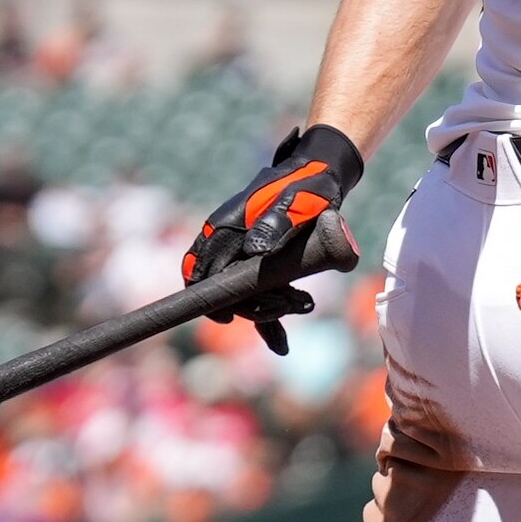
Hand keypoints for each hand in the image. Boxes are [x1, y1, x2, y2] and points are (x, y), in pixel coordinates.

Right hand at [180, 124, 363, 354]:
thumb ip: (276, 223)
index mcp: (226, 227)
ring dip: (269, 311)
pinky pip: (255, 296)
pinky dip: (267, 320)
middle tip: (295, 301)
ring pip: (242, 296)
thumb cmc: (306, 188)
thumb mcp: (296, 201)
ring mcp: (242, 255)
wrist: (320, 177)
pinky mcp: (259, 264)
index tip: (229, 317)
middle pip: (223, 289)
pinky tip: (282, 344)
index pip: (200, 271)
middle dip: (257, 305)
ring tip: (304, 302)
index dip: (210, 298)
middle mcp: (227, 243)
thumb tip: (255, 251)